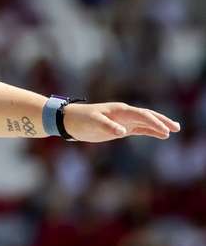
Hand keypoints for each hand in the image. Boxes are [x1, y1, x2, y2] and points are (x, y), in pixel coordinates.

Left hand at [63, 102, 180, 142]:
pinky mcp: (120, 128)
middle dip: (162, 121)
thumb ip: (107, 126)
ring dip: (159, 126)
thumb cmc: (81, 119)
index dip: (154, 123)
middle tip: (177, 128)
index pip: (141, 115)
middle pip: (147, 116)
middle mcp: (124, 113)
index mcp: (119, 110)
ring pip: (145, 122)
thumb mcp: (92, 123)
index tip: (165, 131)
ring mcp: (123, 120)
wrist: (69, 121)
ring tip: (174, 130)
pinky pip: (139, 129)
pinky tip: (160, 135)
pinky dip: (150, 131)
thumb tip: (122, 132)